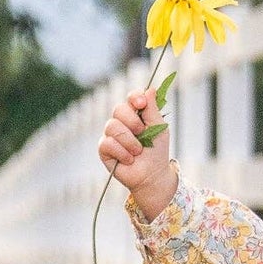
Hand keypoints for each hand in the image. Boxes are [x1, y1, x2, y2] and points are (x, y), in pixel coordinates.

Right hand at [98, 88, 177, 216]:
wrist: (152, 175)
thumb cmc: (157, 151)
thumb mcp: (159, 128)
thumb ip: (153, 109)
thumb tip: (150, 88)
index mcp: (136, 113)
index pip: (131, 97)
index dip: (134, 97)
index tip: (141, 104)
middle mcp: (121, 121)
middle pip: (118, 109)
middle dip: (132, 121)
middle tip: (142, 133)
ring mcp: (111, 134)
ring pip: (112, 126)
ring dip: (129, 141)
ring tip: (138, 152)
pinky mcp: (104, 148)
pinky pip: (108, 143)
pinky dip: (122, 152)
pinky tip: (129, 159)